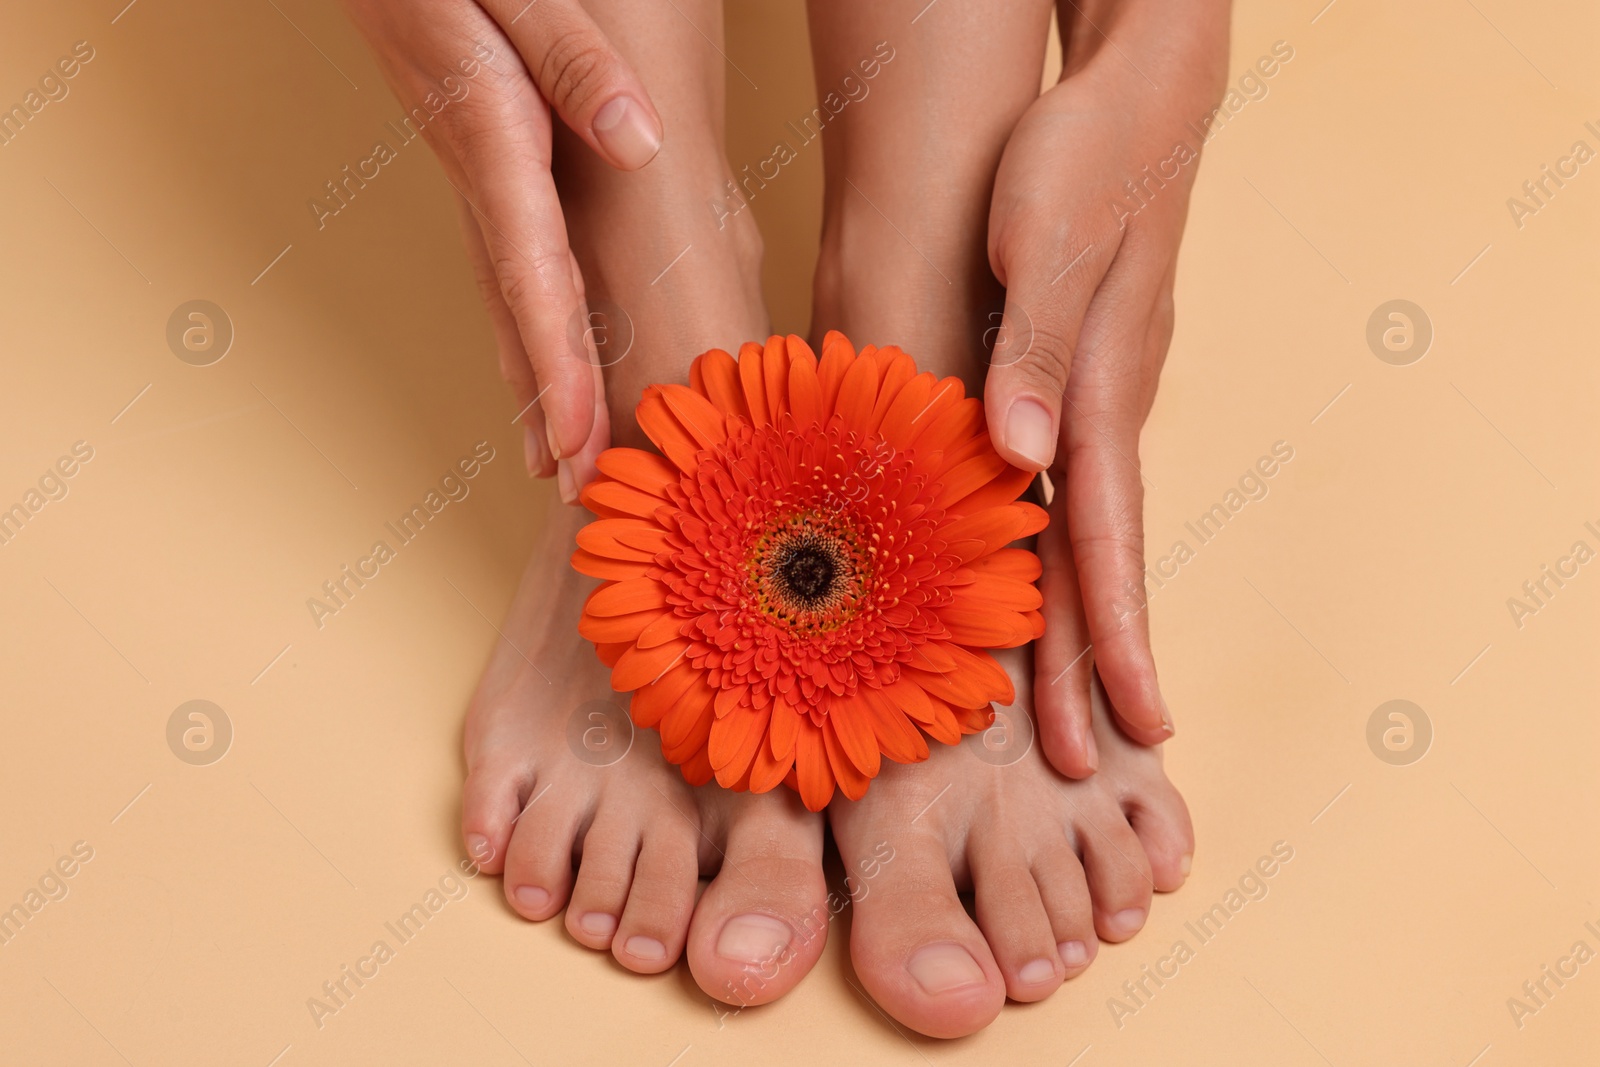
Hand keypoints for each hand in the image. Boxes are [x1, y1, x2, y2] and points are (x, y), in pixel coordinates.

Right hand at [342, 0, 665, 497]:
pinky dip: (526, 339)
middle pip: (522, 319)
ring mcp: (477, 188)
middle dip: (552, 414)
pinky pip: (510, 278)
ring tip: (559, 466)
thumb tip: (638, 140)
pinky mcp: (482, 176)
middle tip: (580, 498)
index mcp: (497, 150)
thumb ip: (575, 65)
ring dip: (535, 389)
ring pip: (510, 308)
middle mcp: (483, 187)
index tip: (580, 444)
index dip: (559, 371)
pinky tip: (536, 374)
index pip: (536, 281)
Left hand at [982, 0, 1228, 768]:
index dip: (1108, 638)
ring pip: (1075, 531)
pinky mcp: (1067, 375)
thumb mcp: (1047, 240)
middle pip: (1095, 560)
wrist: (1128, 97)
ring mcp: (1089, 398)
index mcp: (1096, 395)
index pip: (1103, 541)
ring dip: (1067, 622)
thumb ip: (1033, 348)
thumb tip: (1018, 453)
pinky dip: (1042, 549)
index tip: (1126, 726)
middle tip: (1097, 763)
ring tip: (1064, 706)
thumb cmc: (1083, 158)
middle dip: (1095, 664)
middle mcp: (1098, 411)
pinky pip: (1053, 485)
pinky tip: (1022, 582)